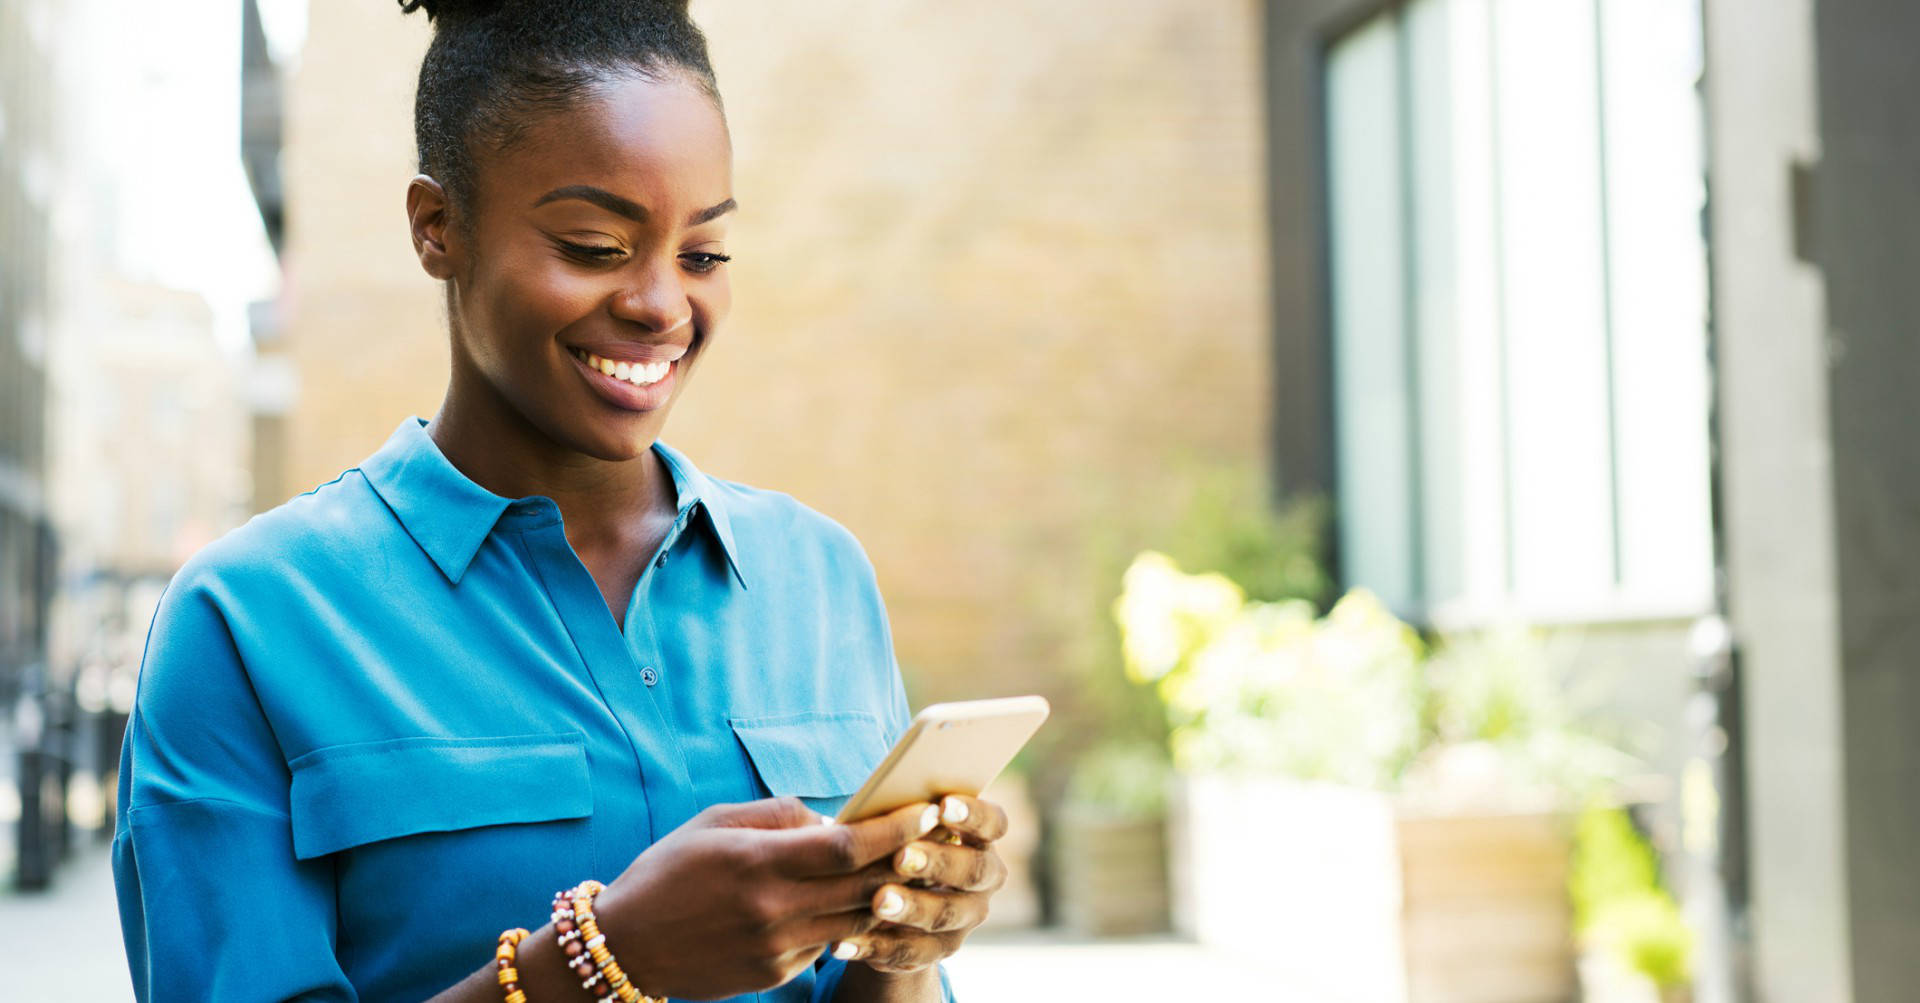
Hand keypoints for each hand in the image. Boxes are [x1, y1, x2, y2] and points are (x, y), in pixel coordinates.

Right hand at [591, 797, 940, 999]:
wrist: (625, 946)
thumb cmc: (668, 871)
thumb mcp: (715, 823)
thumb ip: (778, 815)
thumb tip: (832, 818)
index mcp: (758, 861)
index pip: (847, 846)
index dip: (896, 829)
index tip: (927, 809)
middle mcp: (772, 908)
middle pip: (864, 885)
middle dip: (907, 859)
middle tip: (940, 836)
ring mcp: (776, 947)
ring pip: (856, 920)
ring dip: (887, 894)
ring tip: (912, 868)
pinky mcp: (775, 973)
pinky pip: (826, 943)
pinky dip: (846, 921)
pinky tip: (857, 903)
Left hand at [832, 793, 1009, 973]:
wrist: (900, 903)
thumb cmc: (901, 843)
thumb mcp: (907, 829)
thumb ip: (904, 817)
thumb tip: (875, 805)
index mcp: (982, 839)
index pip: (993, 823)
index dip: (973, 814)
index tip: (943, 806)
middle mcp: (984, 880)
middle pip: (972, 871)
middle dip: (937, 862)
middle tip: (901, 856)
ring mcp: (964, 920)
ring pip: (942, 916)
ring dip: (911, 908)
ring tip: (878, 901)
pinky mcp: (936, 951)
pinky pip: (908, 952)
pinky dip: (874, 947)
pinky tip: (845, 942)